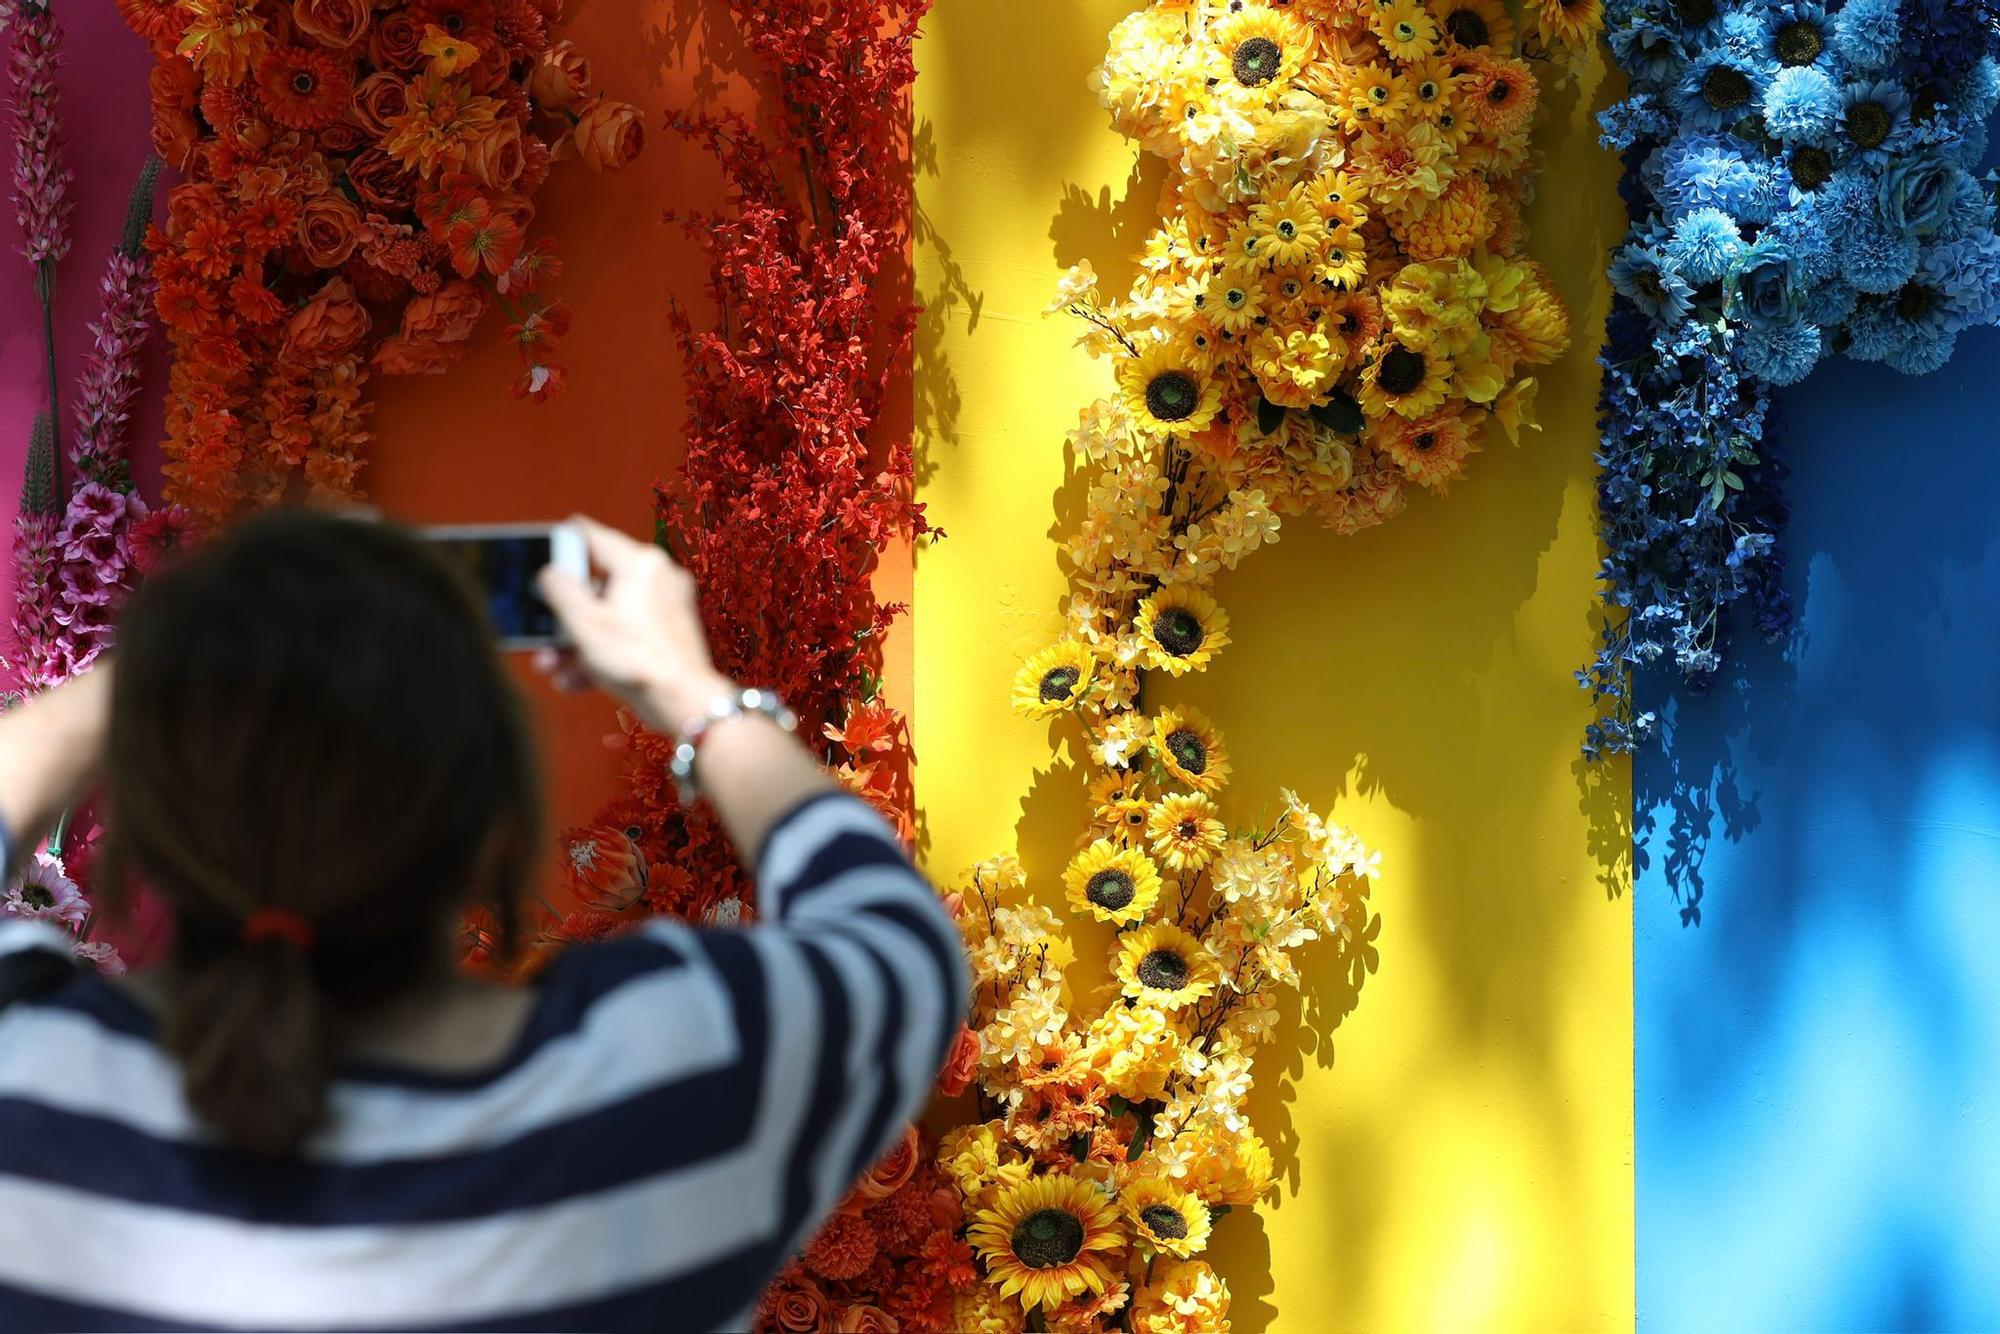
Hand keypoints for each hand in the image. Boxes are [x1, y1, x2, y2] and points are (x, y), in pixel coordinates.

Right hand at [534, 517, 732, 732]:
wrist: (683, 703)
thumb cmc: (638, 661)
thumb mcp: (584, 623)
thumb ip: (560, 590)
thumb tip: (550, 572)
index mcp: (639, 563)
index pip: (592, 536)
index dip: (562, 542)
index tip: (541, 549)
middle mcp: (657, 577)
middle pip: (597, 585)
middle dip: (564, 615)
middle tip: (541, 632)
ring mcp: (665, 606)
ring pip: (609, 615)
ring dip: (576, 641)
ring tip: (552, 665)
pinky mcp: (668, 633)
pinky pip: (626, 635)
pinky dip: (601, 652)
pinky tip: (575, 679)